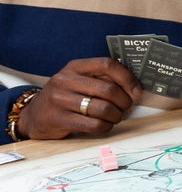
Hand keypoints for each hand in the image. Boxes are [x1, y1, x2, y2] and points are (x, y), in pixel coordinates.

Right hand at [17, 58, 140, 138]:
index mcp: (74, 66)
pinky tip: (105, 124)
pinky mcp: (59, 119)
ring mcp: (60, 100)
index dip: (127, 78)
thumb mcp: (79, 80)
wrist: (34, 115)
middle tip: (126, 107)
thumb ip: (102, 78)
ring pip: (103, 109)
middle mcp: (65, 80)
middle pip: (108, 90)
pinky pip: (94, 125)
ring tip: (116, 116)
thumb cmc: (66, 96)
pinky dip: (106, 126)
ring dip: (117, 115)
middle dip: (124, 102)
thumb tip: (134, 86)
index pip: (107, 65)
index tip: (136, 91)